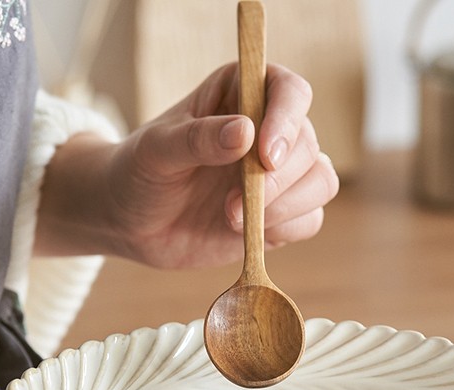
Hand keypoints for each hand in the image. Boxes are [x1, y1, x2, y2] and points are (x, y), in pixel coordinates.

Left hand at [35, 63, 338, 267]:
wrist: (132, 223)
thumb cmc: (139, 173)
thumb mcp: (156, 152)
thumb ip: (197, 139)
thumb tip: (245, 132)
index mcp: (241, 94)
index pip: (290, 91)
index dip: (287, 120)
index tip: (264, 157)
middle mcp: (270, 130)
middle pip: (308, 144)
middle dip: (278, 181)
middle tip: (232, 207)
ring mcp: (279, 175)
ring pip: (320, 182)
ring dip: (286, 207)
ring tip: (232, 220)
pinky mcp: (281, 214)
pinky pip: (310, 219)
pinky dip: (287, 229)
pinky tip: (248, 234)